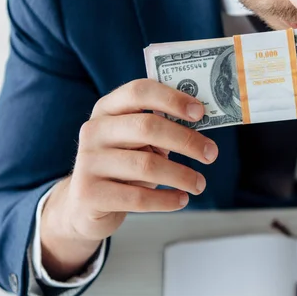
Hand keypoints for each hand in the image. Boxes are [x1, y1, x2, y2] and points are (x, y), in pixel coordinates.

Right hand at [41, 79, 217, 279]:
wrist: (85, 204)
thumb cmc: (123, 166)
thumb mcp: (138, 142)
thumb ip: (162, 128)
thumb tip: (202, 121)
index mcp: (107, 109)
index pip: (139, 91)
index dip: (172, 99)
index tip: (200, 112)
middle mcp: (94, 130)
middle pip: (147, 127)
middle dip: (186, 140)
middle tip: (211, 154)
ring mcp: (88, 162)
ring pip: (146, 165)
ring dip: (182, 175)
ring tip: (199, 184)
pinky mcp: (90, 193)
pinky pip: (138, 198)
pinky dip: (167, 200)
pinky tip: (182, 199)